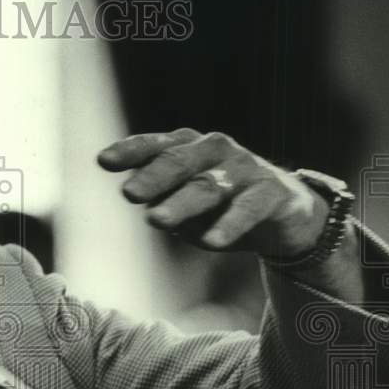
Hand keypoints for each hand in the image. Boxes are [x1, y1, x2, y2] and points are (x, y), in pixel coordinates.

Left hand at [97, 129, 327, 257]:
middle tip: (129, 194)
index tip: (103, 161)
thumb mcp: (188, 202)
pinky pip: (248, 208)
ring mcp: (245, 168)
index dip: (130, 151)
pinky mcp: (272, 192)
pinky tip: (211, 243)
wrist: (285, 215)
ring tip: (157, 221)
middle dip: (153, 177)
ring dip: (181, 204)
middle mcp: (216, 150)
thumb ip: (165, 201)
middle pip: (179, 161)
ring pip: (208, 186)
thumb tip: (148, 208)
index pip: (155, 146)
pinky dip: (229, 225)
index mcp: (189, 148)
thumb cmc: (223, 204)